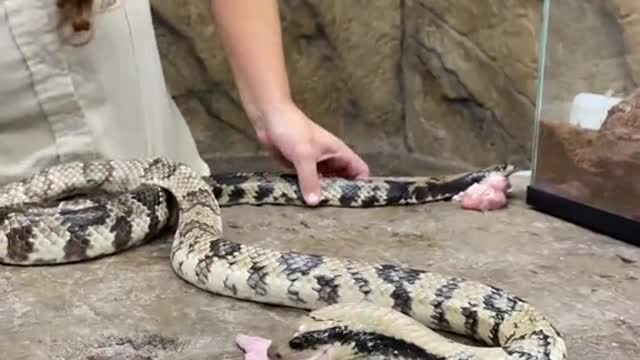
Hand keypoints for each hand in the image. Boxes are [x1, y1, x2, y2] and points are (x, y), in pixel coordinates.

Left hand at [255, 103, 369, 205]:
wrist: (269, 118)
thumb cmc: (293, 130)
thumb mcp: (304, 155)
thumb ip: (310, 180)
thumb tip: (315, 203)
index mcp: (338, 152)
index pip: (360, 170)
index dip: (362, 185)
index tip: (356, 201)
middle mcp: (330, 160)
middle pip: (344, 181)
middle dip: (342, 194)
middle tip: (338, 213)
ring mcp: (316, 165)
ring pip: (327, 184)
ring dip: (325, 195)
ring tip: (324, 213)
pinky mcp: (301, 168)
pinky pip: (309, 184)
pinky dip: (309, 192)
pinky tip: (306, 205)